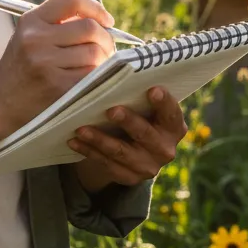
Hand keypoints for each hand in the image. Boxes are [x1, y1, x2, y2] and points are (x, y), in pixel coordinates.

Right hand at [0, 0, 115, 138]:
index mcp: (31, 20)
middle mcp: (36, 38)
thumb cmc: (21, 66)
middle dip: (106, 38)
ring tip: (96, 65)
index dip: (96, 8)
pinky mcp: (56, 87)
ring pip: (95, 53)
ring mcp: (45, 63)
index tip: (106, 21)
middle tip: (106, 48)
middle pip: (90, 28)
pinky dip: (98, 76)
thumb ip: (60, 24)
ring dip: (103, 60)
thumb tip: (104, 22)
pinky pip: (92, 75)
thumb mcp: (30, 36)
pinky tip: (90, 79)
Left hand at [66, 86, 187, 190]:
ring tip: (81, 129)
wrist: (134, 148)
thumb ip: (136, 91)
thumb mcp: (142, 104)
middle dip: (128, 121)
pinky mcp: (129, 177)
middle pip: (145, 134)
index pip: (171, 113)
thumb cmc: (138, 113)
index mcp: (173, 126)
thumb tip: (112, 70)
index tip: (151, 90)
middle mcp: (165, 148)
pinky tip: (74, 141)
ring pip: (121, 152)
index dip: (164, 102)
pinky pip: (106, 163)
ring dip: (99, 139)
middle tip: (111, 110)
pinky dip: (88, 150)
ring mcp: (148, 166)